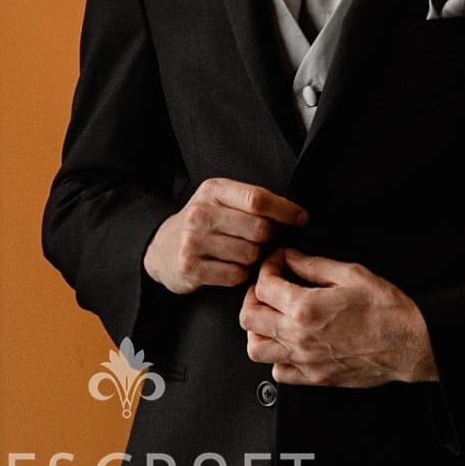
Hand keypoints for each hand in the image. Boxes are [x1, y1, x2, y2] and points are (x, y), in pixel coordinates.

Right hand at [143, 178, 309, 294]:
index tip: (302, 218)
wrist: (162, 248)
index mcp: (213, 190)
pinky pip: (235, 275)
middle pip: (258, 229)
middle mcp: (200, 213)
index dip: (285, 210)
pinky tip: (228, 267)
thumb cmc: (204, 223)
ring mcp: (193, 241)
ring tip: (240, 254)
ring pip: (249, 254)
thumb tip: (298, 216)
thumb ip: (255, 204)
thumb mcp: (222, 201)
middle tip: (260, 241)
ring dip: (252, 258)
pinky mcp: (190, 268)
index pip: (258, 199)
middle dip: (267, 238)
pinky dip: (239, 274)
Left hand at [239, 247, 438, 387]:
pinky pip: (278, 373)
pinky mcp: (316, 377)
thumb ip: (314, 265)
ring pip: (256, 349)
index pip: (263, 285)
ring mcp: (305, 360)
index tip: (279, 262)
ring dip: (258, 329)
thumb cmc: (387, 310)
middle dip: (253, 296)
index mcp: (305, 307)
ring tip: (272, 316)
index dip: (268, 266)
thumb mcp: (351, 274)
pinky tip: (288, 343)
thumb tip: (291, 257)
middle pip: (248, 318)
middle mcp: (299, 336)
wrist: (410, 343)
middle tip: (268, 287)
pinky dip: (276, 358)